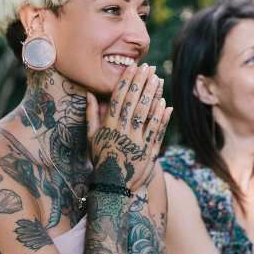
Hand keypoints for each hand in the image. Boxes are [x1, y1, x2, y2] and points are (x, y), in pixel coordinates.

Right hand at [85, 64, 170, 191]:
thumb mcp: (91, 137)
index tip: (133, 68)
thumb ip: (91, 114)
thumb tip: (89, 94)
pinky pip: (156, 130)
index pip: (118, 98)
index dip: (126, 81)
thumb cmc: (101, 158)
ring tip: (158, 79)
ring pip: (145, 113)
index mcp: (108, 126)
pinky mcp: (148, 150)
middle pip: (133, 102)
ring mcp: (136, 141)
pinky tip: (165, 103)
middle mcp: (122, 131)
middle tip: (148, 67)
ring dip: (152, 95)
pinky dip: (161, 116)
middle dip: (141, 83)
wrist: (112, 185)